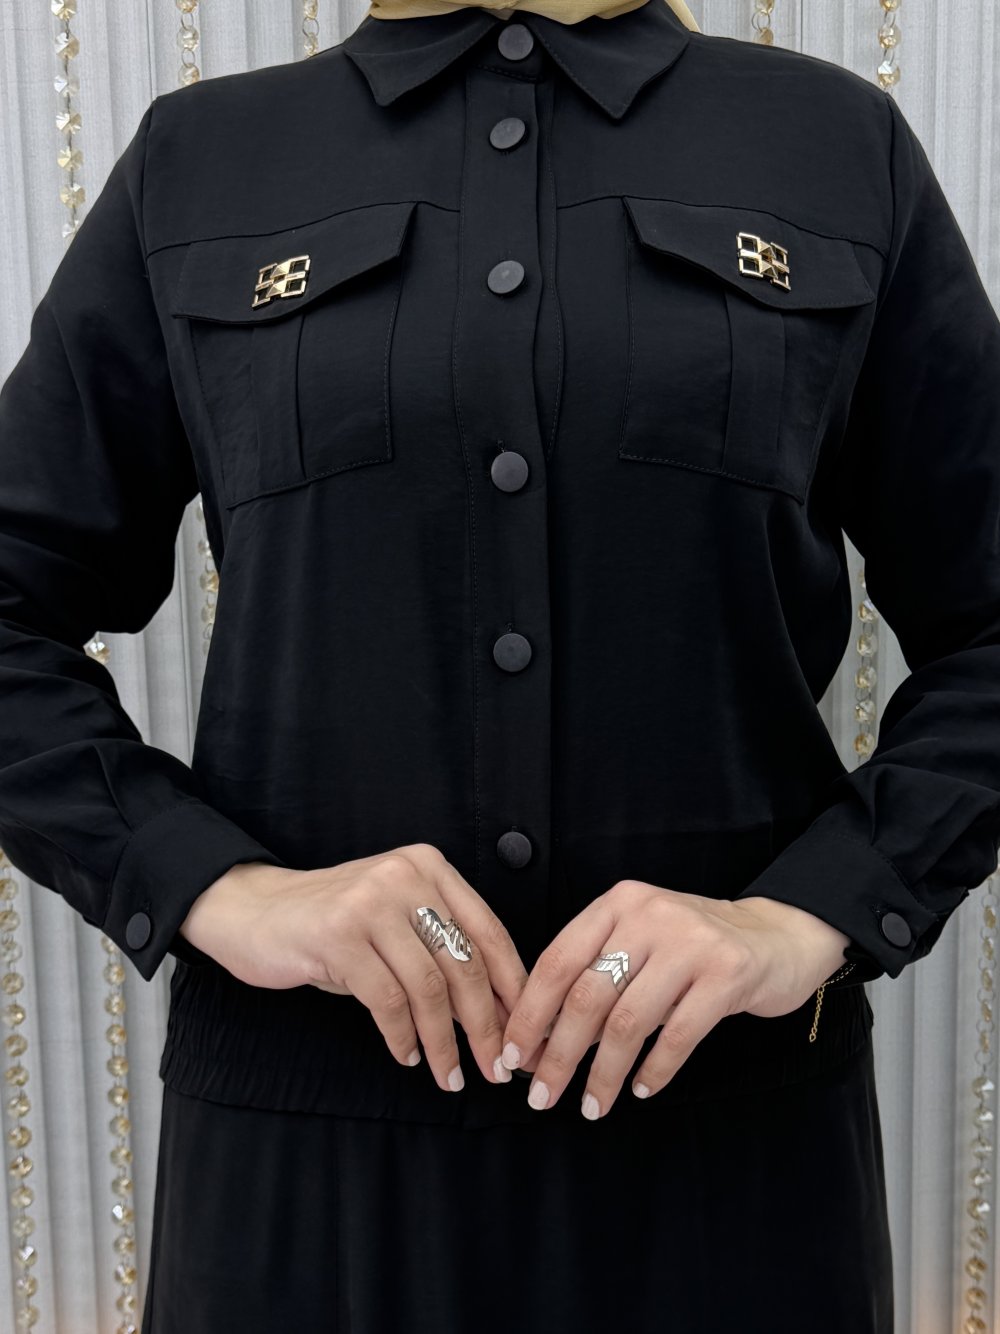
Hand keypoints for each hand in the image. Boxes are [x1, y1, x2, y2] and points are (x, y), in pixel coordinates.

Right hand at [177, 844, 529, 1093]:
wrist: (253, 910)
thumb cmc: (333, 926)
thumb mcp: (395, 924)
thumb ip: (442, 952)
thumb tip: (500, 1012)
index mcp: (430, 867)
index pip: (489, 931)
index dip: (512, 988)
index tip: (524, 1033)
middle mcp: (406, 876)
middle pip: (465, 962)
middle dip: (485, 1024)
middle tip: (495, 1068)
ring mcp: (371, 902)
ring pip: (429, 987)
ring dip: (443, 1041)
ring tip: (449, 1074)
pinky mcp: (338, 934)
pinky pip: (387, 1000)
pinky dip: (403, 1036)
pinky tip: (406, 1055)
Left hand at [498, 880, 851, 1118]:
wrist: (779, 935)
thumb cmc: (694, 948)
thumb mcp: (641, 941)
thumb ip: (596, 974)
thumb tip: (540, 1039)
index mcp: (618, 904)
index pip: (558, 960)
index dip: (530, 1014)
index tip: (512, 1057)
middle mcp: (650, 915)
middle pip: (588, 995)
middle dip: (559, 1053)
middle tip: (542, 1095)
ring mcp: (691, 943)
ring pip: (629, 1022)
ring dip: (603, 1073)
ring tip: (591, 1106)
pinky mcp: (728, 974)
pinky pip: (678, 1035)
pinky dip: (655, 1070)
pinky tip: (641, 1089)